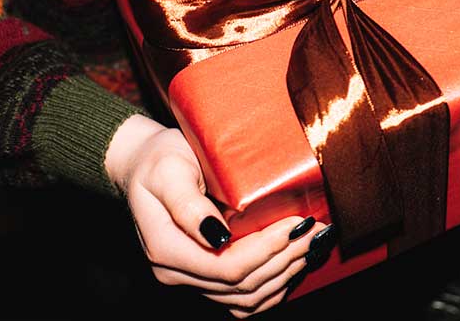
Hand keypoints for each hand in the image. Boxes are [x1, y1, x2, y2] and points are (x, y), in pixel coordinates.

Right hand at [105, 115, 335, 316]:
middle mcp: (175, 272)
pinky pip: (241, 299)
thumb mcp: (170, 170)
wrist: (144, 166)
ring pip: (245, 297)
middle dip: (285, 259)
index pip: (227, 266)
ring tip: (311, 244)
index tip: (297, 223)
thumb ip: (188, 205)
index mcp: (166, 248)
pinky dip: (272, 287)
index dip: (267, 249)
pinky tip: (293, 265)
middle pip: (241, 284)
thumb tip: (217, 236)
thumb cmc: (159, 160)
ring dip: (284, 274)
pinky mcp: (204, 276)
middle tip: (316, 230)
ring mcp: (189, 278)